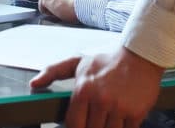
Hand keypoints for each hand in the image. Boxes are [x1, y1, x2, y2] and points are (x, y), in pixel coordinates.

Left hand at [30, 47, 163, 127]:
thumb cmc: (107, 59)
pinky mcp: (136, 112)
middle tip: (95, 118)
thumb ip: (54, 71)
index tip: (80, 123)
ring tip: (108, 118)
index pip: (73, 124)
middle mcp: (100, 100)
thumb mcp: (78, 61)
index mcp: (83, 89)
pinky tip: (120, 119)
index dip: (75, 127)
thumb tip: (34, 84)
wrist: (140, 54)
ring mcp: (119, 107)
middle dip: (92, 127)